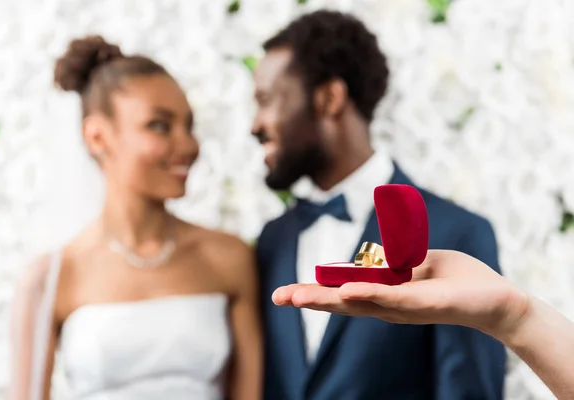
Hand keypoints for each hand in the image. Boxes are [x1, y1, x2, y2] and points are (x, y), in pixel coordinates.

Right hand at [272, 250, 529, 340]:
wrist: (496, 299)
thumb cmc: (456, 279)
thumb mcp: (419, 262)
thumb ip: (393, 259)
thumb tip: (371, 252)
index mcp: (382, 293)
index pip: (341, 292)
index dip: (313, 292)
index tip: (285, 293)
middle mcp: (386, 304)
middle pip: (340, 303)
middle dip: (308, 299)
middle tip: (276, 298)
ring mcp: (402, 307)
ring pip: (358, 303)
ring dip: (326, 299)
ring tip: (296, 296)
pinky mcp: (422, 304)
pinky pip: (391, 299)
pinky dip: (367, 296)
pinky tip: (346, 294)